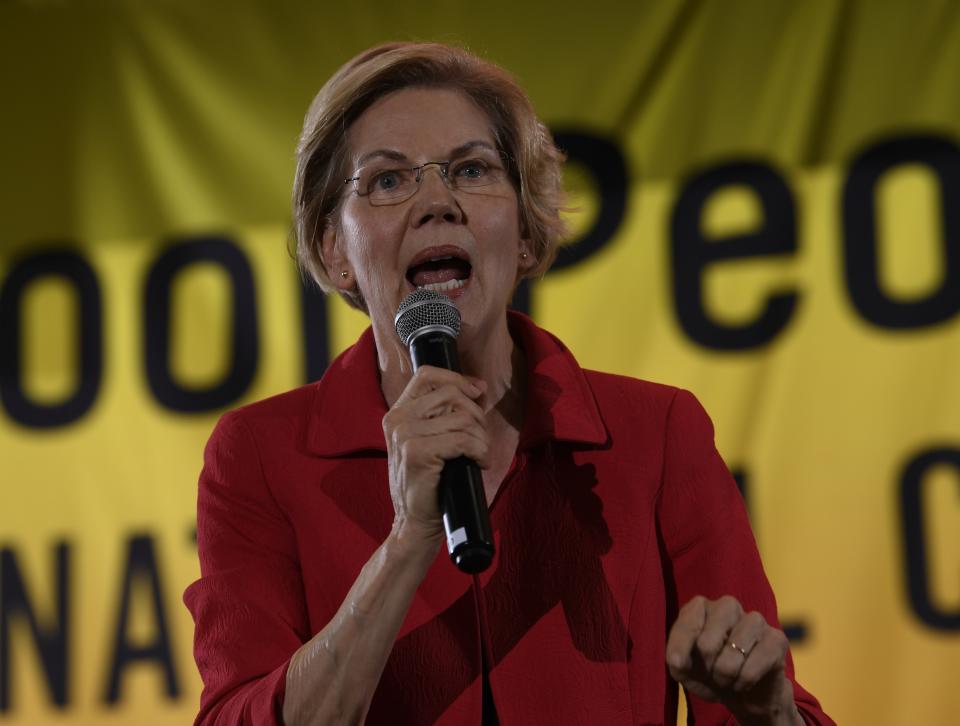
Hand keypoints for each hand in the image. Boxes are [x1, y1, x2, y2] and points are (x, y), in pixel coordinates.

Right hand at [382, 366, 488, 544]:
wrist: (414, 523)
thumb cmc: (428, 483)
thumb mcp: (427, 441)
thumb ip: (442, 414)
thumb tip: (478, 387)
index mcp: (397, 413)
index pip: (427, 375)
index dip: (457, 378)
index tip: (478, 391)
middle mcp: (397, 420)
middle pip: (452, 394)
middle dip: (476, 414)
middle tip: (480, 439)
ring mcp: (405, 435)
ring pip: (462, 418)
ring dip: (481, 437)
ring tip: (480, 454)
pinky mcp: (418, 453)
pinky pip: (463, 439)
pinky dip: (480, 450)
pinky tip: (479, 463)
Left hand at [666, 595, 802, 725]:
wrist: (746, 693)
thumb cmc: (709, 674)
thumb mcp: (683, 669)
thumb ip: (675, 660)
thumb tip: (678, 660)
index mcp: (701, 607)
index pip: (686, 623)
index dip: (680, 650)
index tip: (680, 665)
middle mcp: (727, 606)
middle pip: (707, 643)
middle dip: (707, 668)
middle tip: (711, 673)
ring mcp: (754, 619)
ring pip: (733, 654)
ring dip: (725, 677)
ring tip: (727, 679)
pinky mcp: (776, 639)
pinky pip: (754, 666)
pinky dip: (744, 682)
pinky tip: (744, 682)